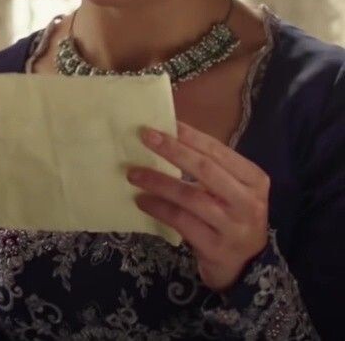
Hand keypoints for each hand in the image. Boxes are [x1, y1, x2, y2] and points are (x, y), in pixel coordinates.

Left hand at [126, 121, 269, 291]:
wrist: (245, 265)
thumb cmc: (232, 214)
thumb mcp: (231, 188)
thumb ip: (209, 166)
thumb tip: (166, 137)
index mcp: (254, 178)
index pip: (218, 151)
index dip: (190, 136)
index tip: (165, 123)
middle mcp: (247, 201)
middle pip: (205, 169)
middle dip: (173, 150)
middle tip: (146, 136)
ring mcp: (232, 226)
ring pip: (190, 197)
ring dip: (158, 182)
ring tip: (134, 173)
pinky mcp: (215, 247)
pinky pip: (181, 221)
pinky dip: (159, 208)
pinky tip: (142, 200)